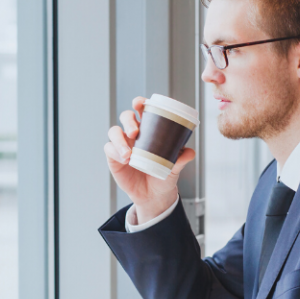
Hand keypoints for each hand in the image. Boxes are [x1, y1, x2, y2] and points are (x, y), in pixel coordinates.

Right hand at [104, 96, 195, 222]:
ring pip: (114, 132)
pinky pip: (109, 148)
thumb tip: (190, 152)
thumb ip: (181, 159)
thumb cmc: (163, 175)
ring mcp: (122, 144)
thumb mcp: (174, 168)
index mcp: (149, 130)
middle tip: (135, 132)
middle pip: (126, 117)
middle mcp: (134, 134)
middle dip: (128, 120)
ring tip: (128, 153)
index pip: (142, 111)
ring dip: (119, 139)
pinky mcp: (113, 157)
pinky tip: (124, 159)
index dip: (139, 103)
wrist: (153, 195)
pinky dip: (115, 151)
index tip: (140, 103)